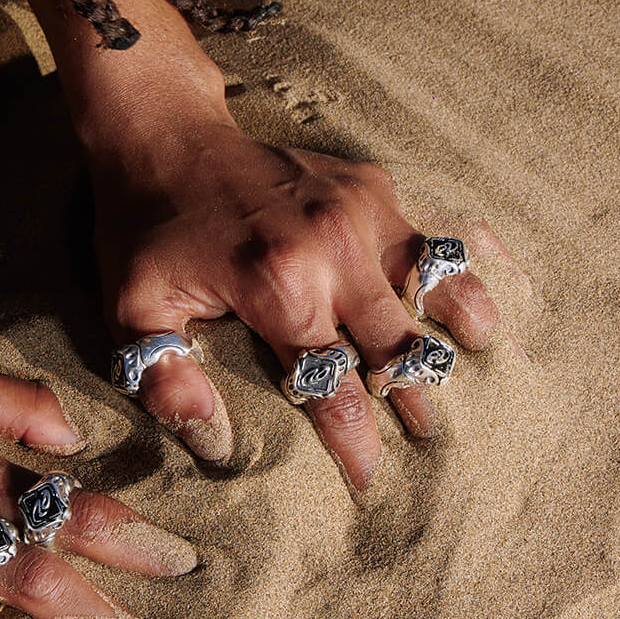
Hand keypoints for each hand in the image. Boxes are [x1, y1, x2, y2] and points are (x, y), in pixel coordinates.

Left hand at [88, 105, 501, 488]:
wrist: (164, 132)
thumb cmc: (144, 228)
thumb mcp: (131, 306)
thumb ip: (164, 377)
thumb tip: (215, 443)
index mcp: (278, 288)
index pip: (336, 391)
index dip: (357, 447)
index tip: (369, 486)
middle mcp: (333, 249)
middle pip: (402, 350)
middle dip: (417, 404)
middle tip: (433, 447)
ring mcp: (360, 211)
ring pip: (440, 288)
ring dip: (461, 337)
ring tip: (488, 379)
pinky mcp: (371, 185)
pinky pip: (433, 238)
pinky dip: (459, 276)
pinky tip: (481, 309)